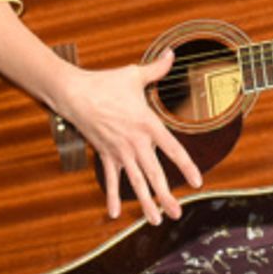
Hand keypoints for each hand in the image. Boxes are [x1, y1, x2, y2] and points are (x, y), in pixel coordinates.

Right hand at [55, 49, 202, 226]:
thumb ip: (157, 68)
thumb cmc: (106, 83)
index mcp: (147, 123)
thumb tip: (172, 53)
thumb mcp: (134, 74)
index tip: (197, 182)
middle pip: (154, 174)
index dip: (186, 166)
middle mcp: (135, 142)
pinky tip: (113, 214)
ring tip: (156, 220)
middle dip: (166, 196)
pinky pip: (110, 179)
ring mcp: (119, 151)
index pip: (172, 148)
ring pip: (135, 182)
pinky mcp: (105, 155)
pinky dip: (111, 197)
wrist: (75, 94)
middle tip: (178, 213)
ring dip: (145, 203)